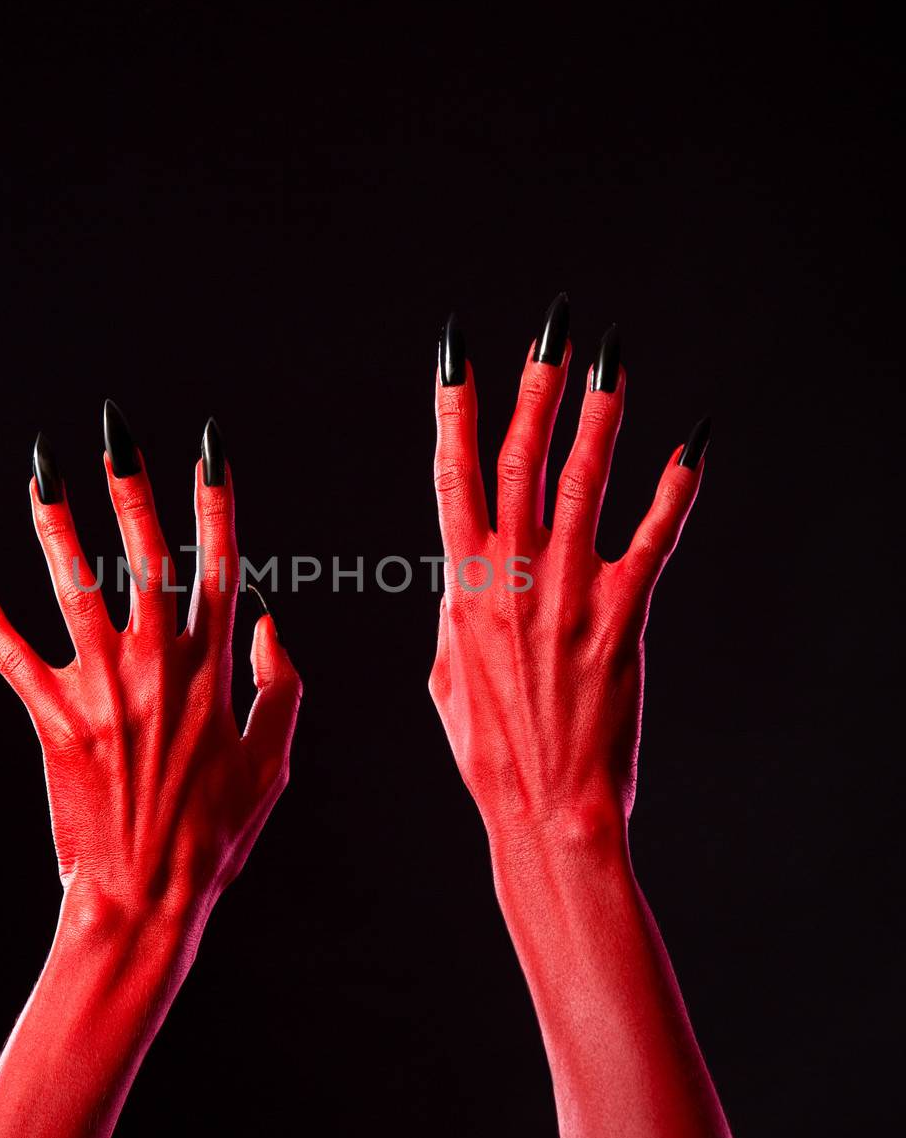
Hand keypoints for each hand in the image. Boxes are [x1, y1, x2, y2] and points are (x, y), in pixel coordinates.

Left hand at [0, 405, 301, 943]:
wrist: (148, 898)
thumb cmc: (218, 835)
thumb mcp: (275, 761)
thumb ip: (281, 685)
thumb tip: (274, 619)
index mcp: (215, 670)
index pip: (218, 565)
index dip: (217, 502)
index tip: (211, 447)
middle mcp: (158, 666)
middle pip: (143, 556)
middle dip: (131, 486)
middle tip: (115, 429)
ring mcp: (102, 689)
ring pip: (76, 587)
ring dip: (55, 525)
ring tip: (39, 472)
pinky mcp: (53, 718)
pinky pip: (12, 654)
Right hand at [428, 302, 708, 874]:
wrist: (545, 805)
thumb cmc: (491, 751)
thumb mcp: (447, 676)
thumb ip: (457, 616)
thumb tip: (463, 588)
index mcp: (464, 585)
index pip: (451, 474)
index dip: (454, 407)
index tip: (459, 352)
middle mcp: (513, 575)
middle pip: (522, 459)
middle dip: (536, 387)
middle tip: (552, 332)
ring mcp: (569, 592)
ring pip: (586, 482)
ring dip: (601, 416)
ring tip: (613, 363)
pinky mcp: (623, 616)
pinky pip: (654, 539)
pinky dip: (673, 490)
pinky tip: (690, 449)